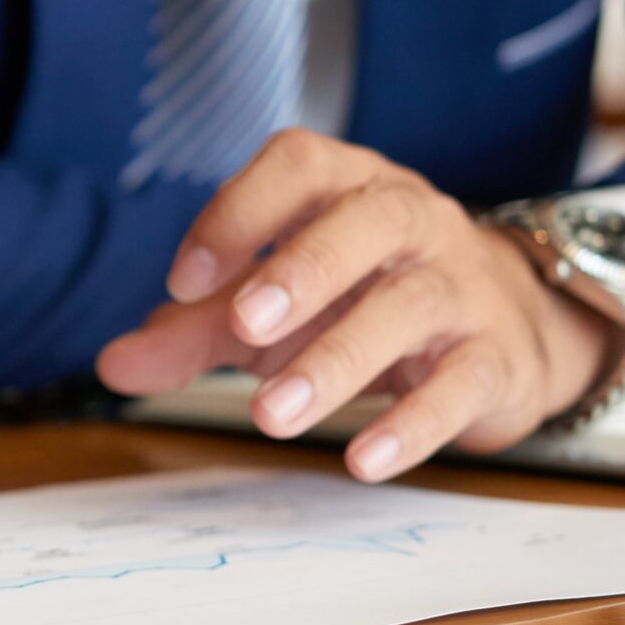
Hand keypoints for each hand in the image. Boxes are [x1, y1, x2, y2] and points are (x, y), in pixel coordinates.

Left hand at [97, 131, 622, 481]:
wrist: (509, 330)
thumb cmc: (364, 300)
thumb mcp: (273, 308)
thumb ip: (194, 329)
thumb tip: (114, 364)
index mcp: (350, 187)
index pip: (300, 164)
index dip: (240, 211)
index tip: (185, 279)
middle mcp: (414, 222)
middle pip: (367, 221)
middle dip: (301, 269)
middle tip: (244, 325)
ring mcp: (463, 286)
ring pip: (408, 306)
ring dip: (336, 360)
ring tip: (272, 414)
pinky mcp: (497, 357)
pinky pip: (462, 382)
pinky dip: (412, 425)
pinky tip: (362, 460)